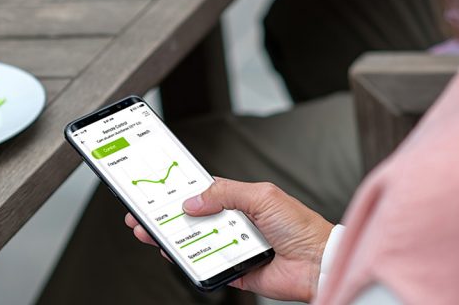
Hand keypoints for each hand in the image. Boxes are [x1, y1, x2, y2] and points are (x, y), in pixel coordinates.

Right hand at [125, 178, 333, 301]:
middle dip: (166, 217)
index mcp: (241, 201)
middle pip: (192, 219)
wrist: (317, 263)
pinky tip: (174, 253)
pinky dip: (190, 262)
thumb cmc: (300, 226)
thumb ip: (226, 193)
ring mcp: (233, 247)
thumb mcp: (262, 196)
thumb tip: (194, 199)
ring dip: (172, 239)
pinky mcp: (234, 271)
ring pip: (195, 243)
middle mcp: (235, 223)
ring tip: (149, 233)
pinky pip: (206, 267)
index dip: (180, 191)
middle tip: (141, 215)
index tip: (157, 189)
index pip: (203, 193)